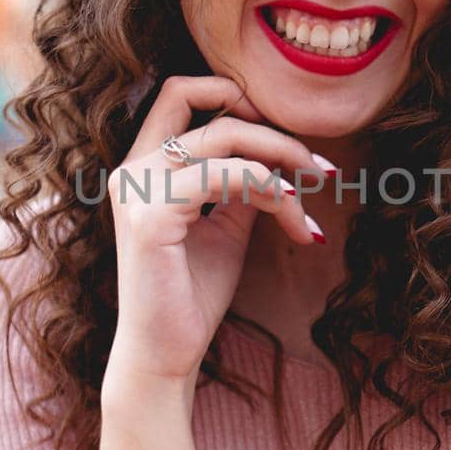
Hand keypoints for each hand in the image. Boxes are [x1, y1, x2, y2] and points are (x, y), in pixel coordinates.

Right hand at [102, 74, 330, 391]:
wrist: (166, 356)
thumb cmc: (191, 296)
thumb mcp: (224, 226)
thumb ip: (241, 185)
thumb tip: (280, 156)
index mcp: (142, 165)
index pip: (181, 94)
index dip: (234, 98)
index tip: (285, 140)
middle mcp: (131, 168)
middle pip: (204, 102)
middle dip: (270, 128)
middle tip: (319, 167)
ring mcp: (136, 188)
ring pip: (224, 136)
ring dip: (281, 160)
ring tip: (312, 196)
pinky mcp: (150, 215)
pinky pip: (227, 175)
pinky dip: (270, 189)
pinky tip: (294, 214)